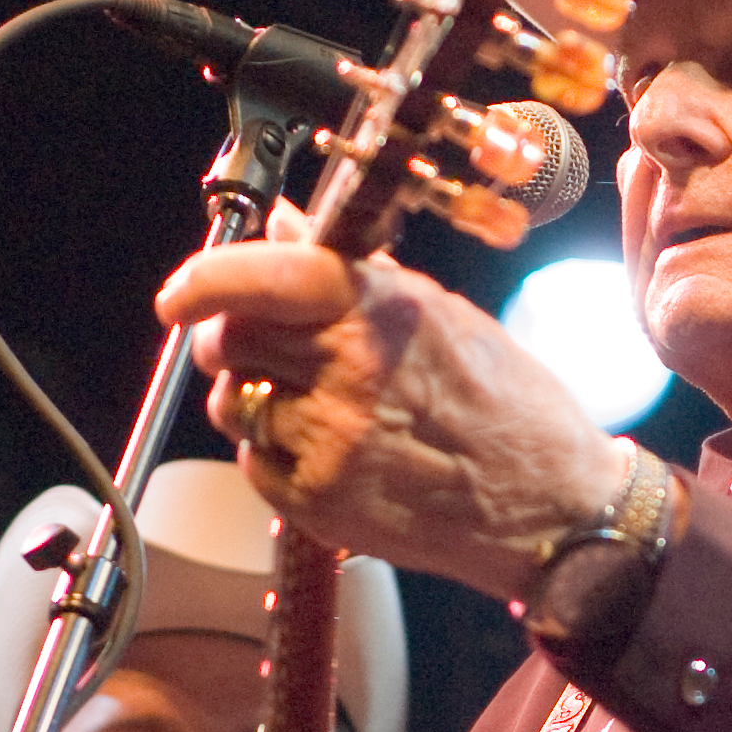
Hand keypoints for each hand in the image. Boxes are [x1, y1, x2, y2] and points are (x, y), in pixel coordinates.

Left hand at [155, 239, 626, 600]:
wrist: (549, 507)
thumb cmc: (509, 406)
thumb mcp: (440, 316)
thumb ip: (353, 274)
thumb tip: (282, 225)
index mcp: (385, 312)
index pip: (264, 278)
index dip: (207, 279)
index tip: (181, 293)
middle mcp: (352, 372)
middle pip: (229, 339)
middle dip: (233, 338)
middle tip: (267, 347)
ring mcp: (330, 440)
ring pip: (232, 403)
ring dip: (257, 399)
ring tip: (323, 408)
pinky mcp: (316, 499)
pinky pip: (253, 461)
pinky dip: (277, 453)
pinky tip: (336, 452)